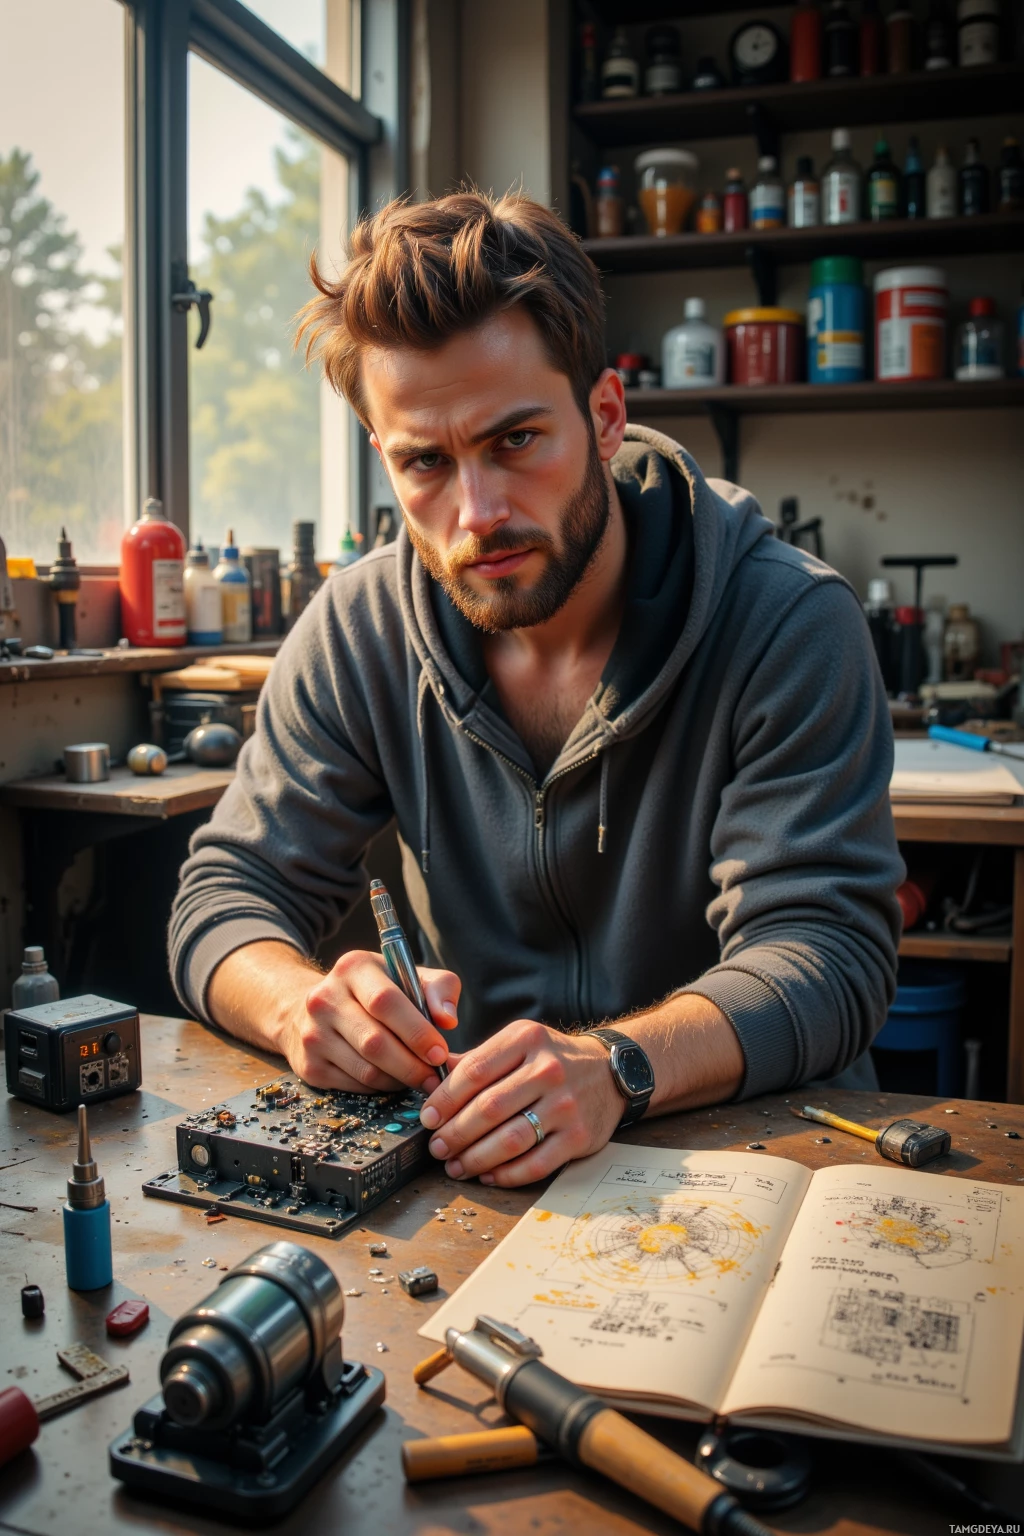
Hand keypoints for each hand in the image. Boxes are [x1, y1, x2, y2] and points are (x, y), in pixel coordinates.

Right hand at [285, 949, 459, 1092]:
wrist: (313, 1009)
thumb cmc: (375, 992)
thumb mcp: (407, 977)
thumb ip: (438, 989)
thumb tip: (448, 1020)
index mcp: (353, 968)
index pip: (385, 1002)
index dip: (416, 1032)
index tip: (440, 1053)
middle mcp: (325, 999)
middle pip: (374, 1042)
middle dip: (412, 1065)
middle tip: (435, 1078)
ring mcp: (313, 1034)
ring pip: (366, 1070)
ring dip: (400, 1080)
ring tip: (418, 1078)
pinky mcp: (309, 1066)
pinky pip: (355, 1086)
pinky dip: (381, 1088)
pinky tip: (393, 1078)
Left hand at [418, 1022, 623, 1186]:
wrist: (609, 1073)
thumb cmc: (552, 1060)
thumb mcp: (518, 1044)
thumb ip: (478, 1060)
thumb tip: (430, 1081)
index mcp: (526, 1039)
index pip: (474, 1071)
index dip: (444, 1099)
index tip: (428, 1118)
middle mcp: (548, 1069)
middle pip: (489, 1108)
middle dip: (455, 1134)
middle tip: (437, 1148)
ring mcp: (566, 1104)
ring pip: (509, 1140)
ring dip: (475, 1159)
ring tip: (456, 1166)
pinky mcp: (578, 1136)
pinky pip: (535, 1164)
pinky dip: (506, 1175)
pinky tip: (488, 1175)